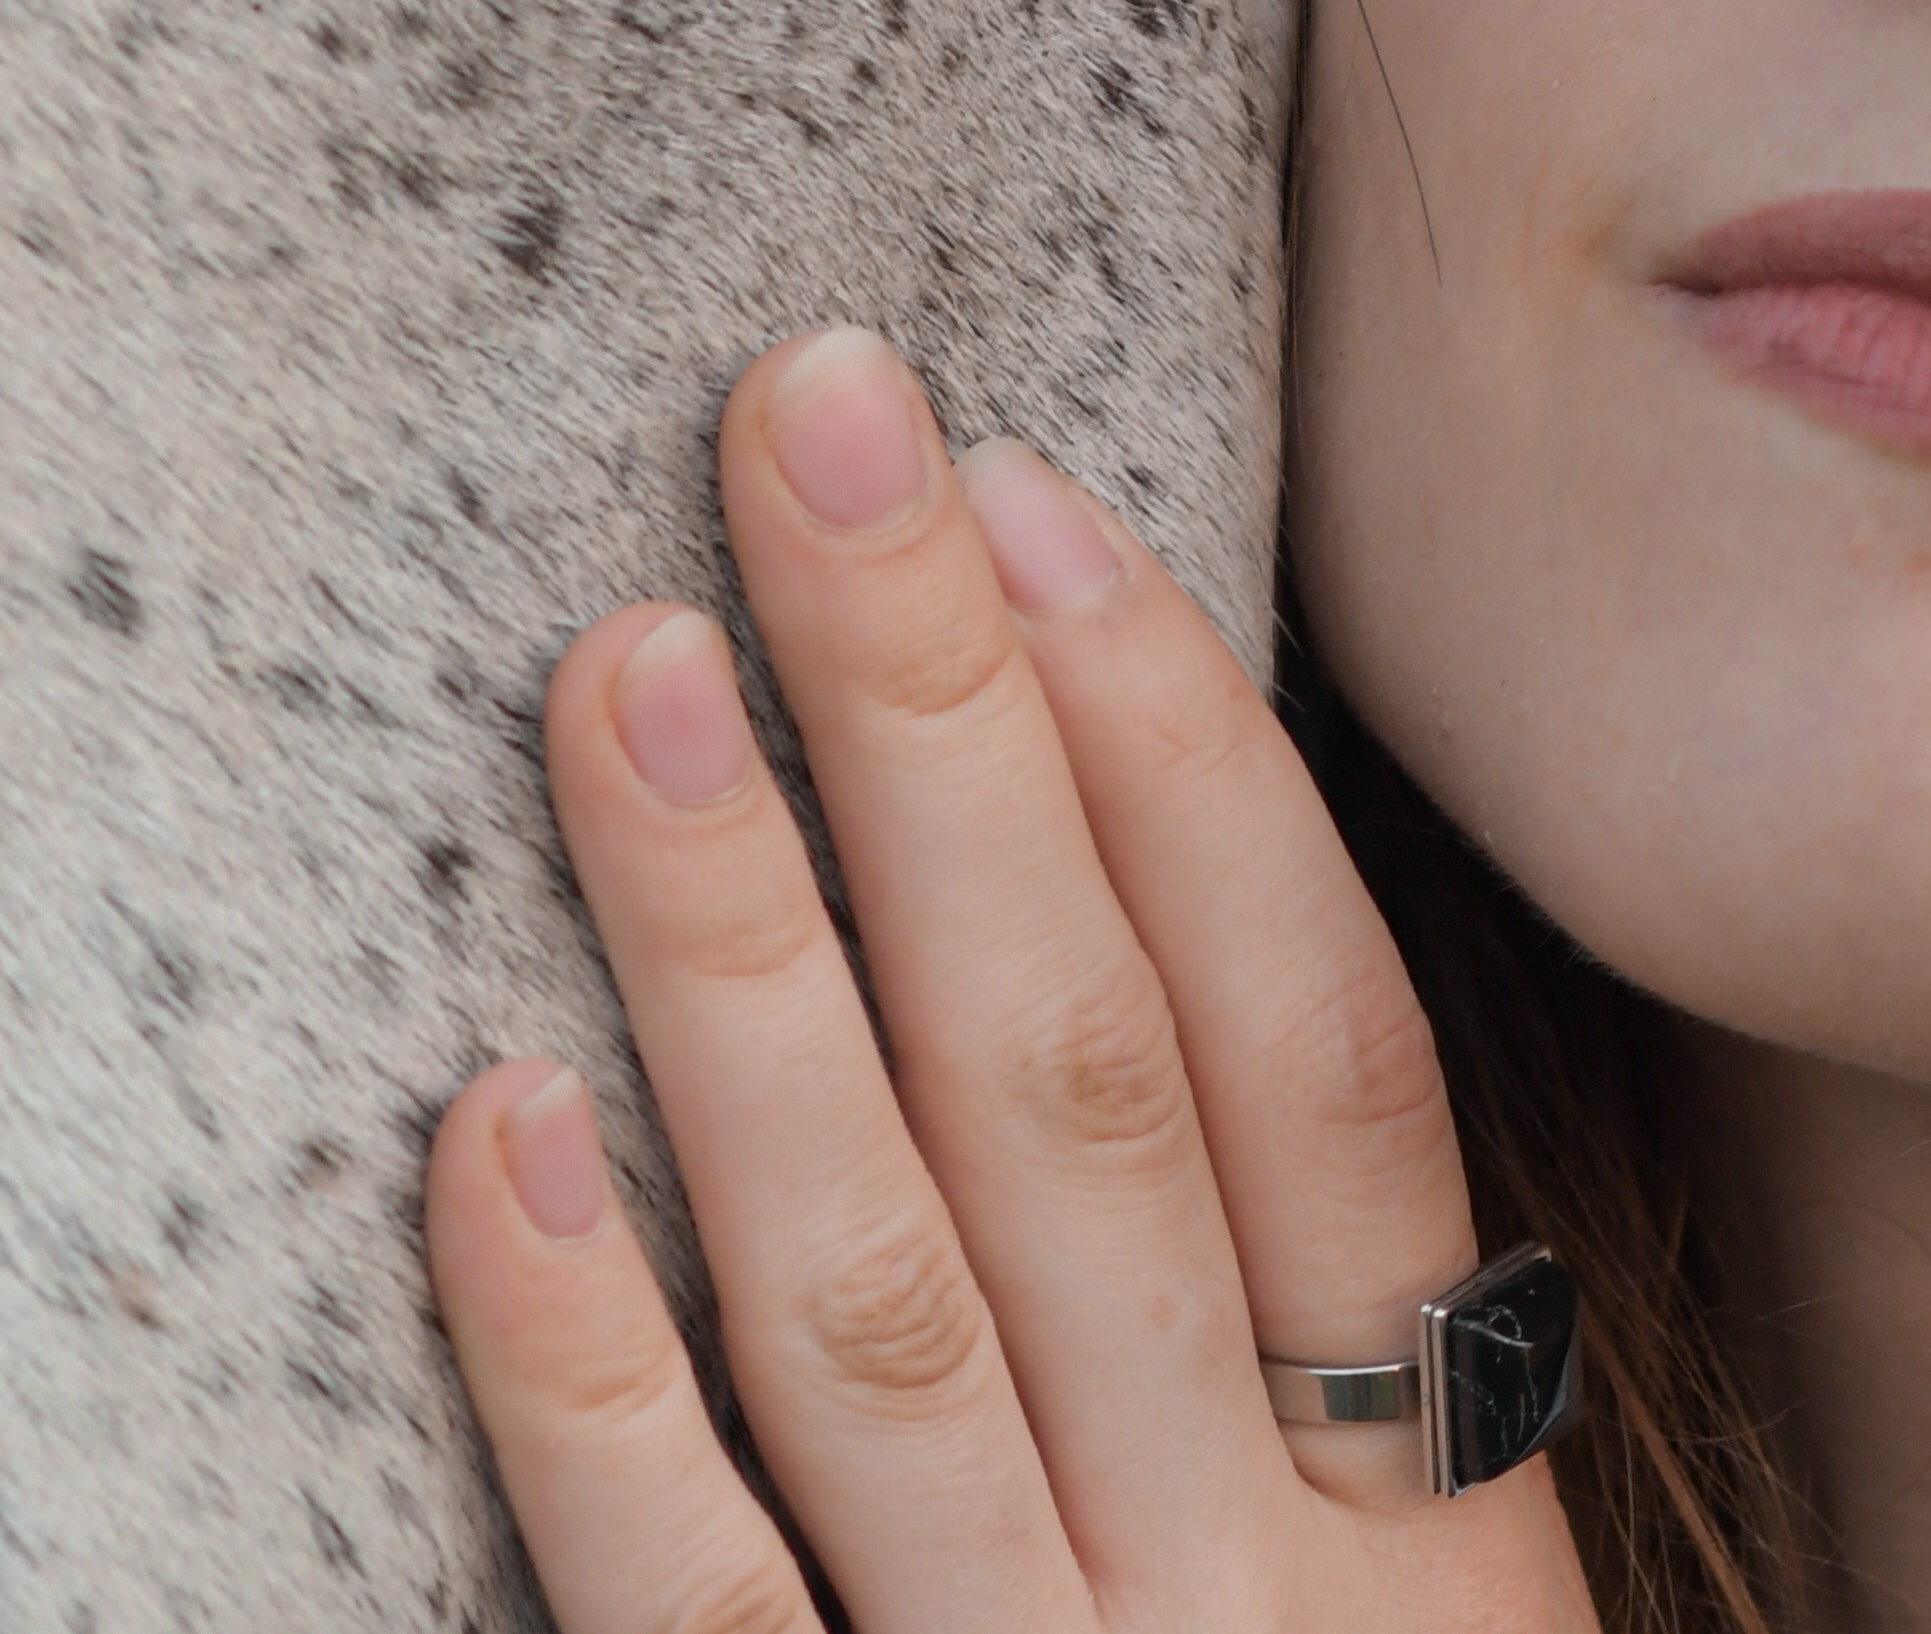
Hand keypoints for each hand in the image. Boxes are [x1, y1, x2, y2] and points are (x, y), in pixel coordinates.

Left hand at [426, 328, 1596, 1633]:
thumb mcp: (1418, 1587)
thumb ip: (1313, 1313)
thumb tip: (1142, 884)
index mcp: (1432, 1513)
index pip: (1317, 1060)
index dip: (1191, 762)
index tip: (1047, 500)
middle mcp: (1248, 1594)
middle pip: (1084, 1095)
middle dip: (949, 733)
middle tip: (817, 422)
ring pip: (877, 1299)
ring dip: (746, 964)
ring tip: (632, 659)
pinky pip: (698, 1625)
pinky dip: (589, 1382)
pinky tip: (491, 1128)